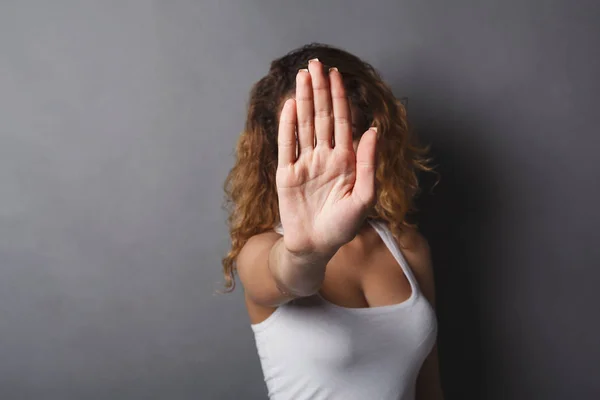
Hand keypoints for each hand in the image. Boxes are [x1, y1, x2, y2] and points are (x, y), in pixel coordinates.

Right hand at [276, 59, 377, 257]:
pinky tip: (289, 105)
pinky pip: (287, 144)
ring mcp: (304, 163)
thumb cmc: (342, 227)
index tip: (336, 75)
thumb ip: (368, 164)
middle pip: (321, 117)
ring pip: (303, 125)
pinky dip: (287, 124)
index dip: (339, 98)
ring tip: (302, 76)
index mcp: (345, 161)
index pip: (341, 122)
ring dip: (303, 100)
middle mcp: (324, 157)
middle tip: (315, 64)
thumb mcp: (363, 197)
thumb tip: (372, 130)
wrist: (315, 246)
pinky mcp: (286, 173)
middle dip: (319, 90)